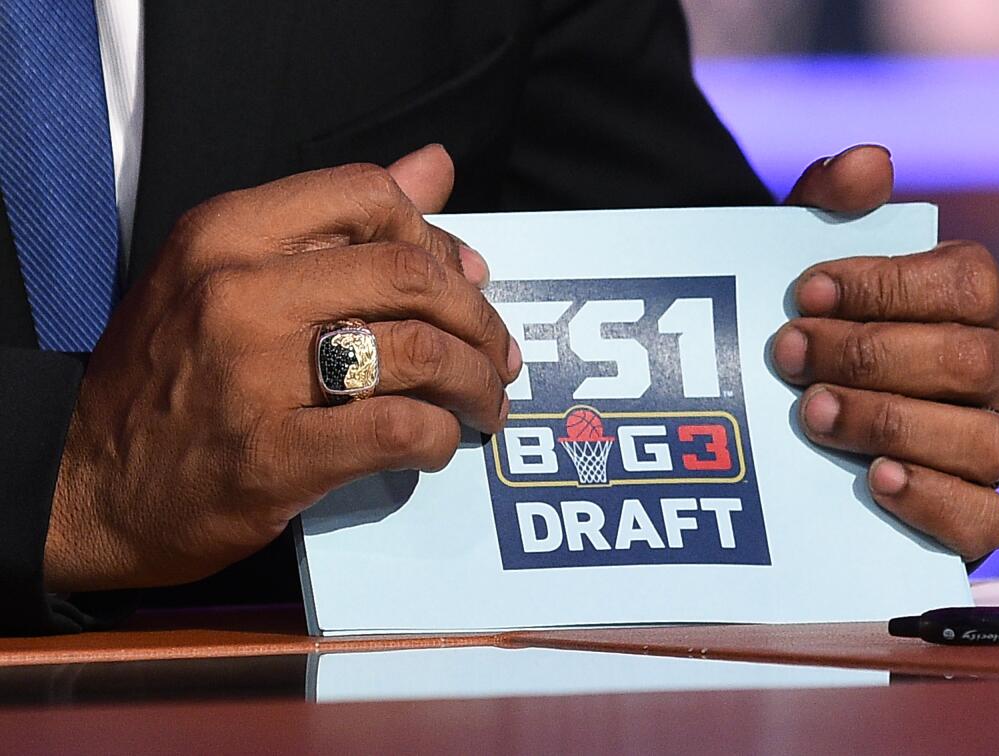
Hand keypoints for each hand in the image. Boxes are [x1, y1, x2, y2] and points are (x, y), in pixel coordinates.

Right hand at [45, 145, 520, 591]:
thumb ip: (332, 221)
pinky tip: (436, 445)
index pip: (370, 196)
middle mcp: (239, 289)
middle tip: (495, 354)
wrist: (89, 487)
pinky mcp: (275, 453)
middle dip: (477, 316)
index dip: (436, 238)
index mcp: (229, 232)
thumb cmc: (168, 377)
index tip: (460, 281)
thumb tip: (435, 168)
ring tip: (481, 403)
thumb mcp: (225, 272)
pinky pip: (399, 428)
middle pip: (412, 274)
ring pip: (419, 350)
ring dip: (475, 381)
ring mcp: (255, 372)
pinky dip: (439, 437)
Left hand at [772, 146, 998, 561]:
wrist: (766, 419)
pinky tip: (878, 480)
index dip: (888, 285)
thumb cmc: (798, 331)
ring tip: (813, 415)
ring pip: (984, 440)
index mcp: (965, 306)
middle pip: (971, 360)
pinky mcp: (969, 518)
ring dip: (891, 422)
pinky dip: (938, 501)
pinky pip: (990, 519)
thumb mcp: (797, 264)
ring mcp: (985, 448)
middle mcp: (990, 375)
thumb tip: (867, 162)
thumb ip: (827, 204)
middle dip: (871, 354)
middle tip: (789, 354)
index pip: (967, 283)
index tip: (805, 290)